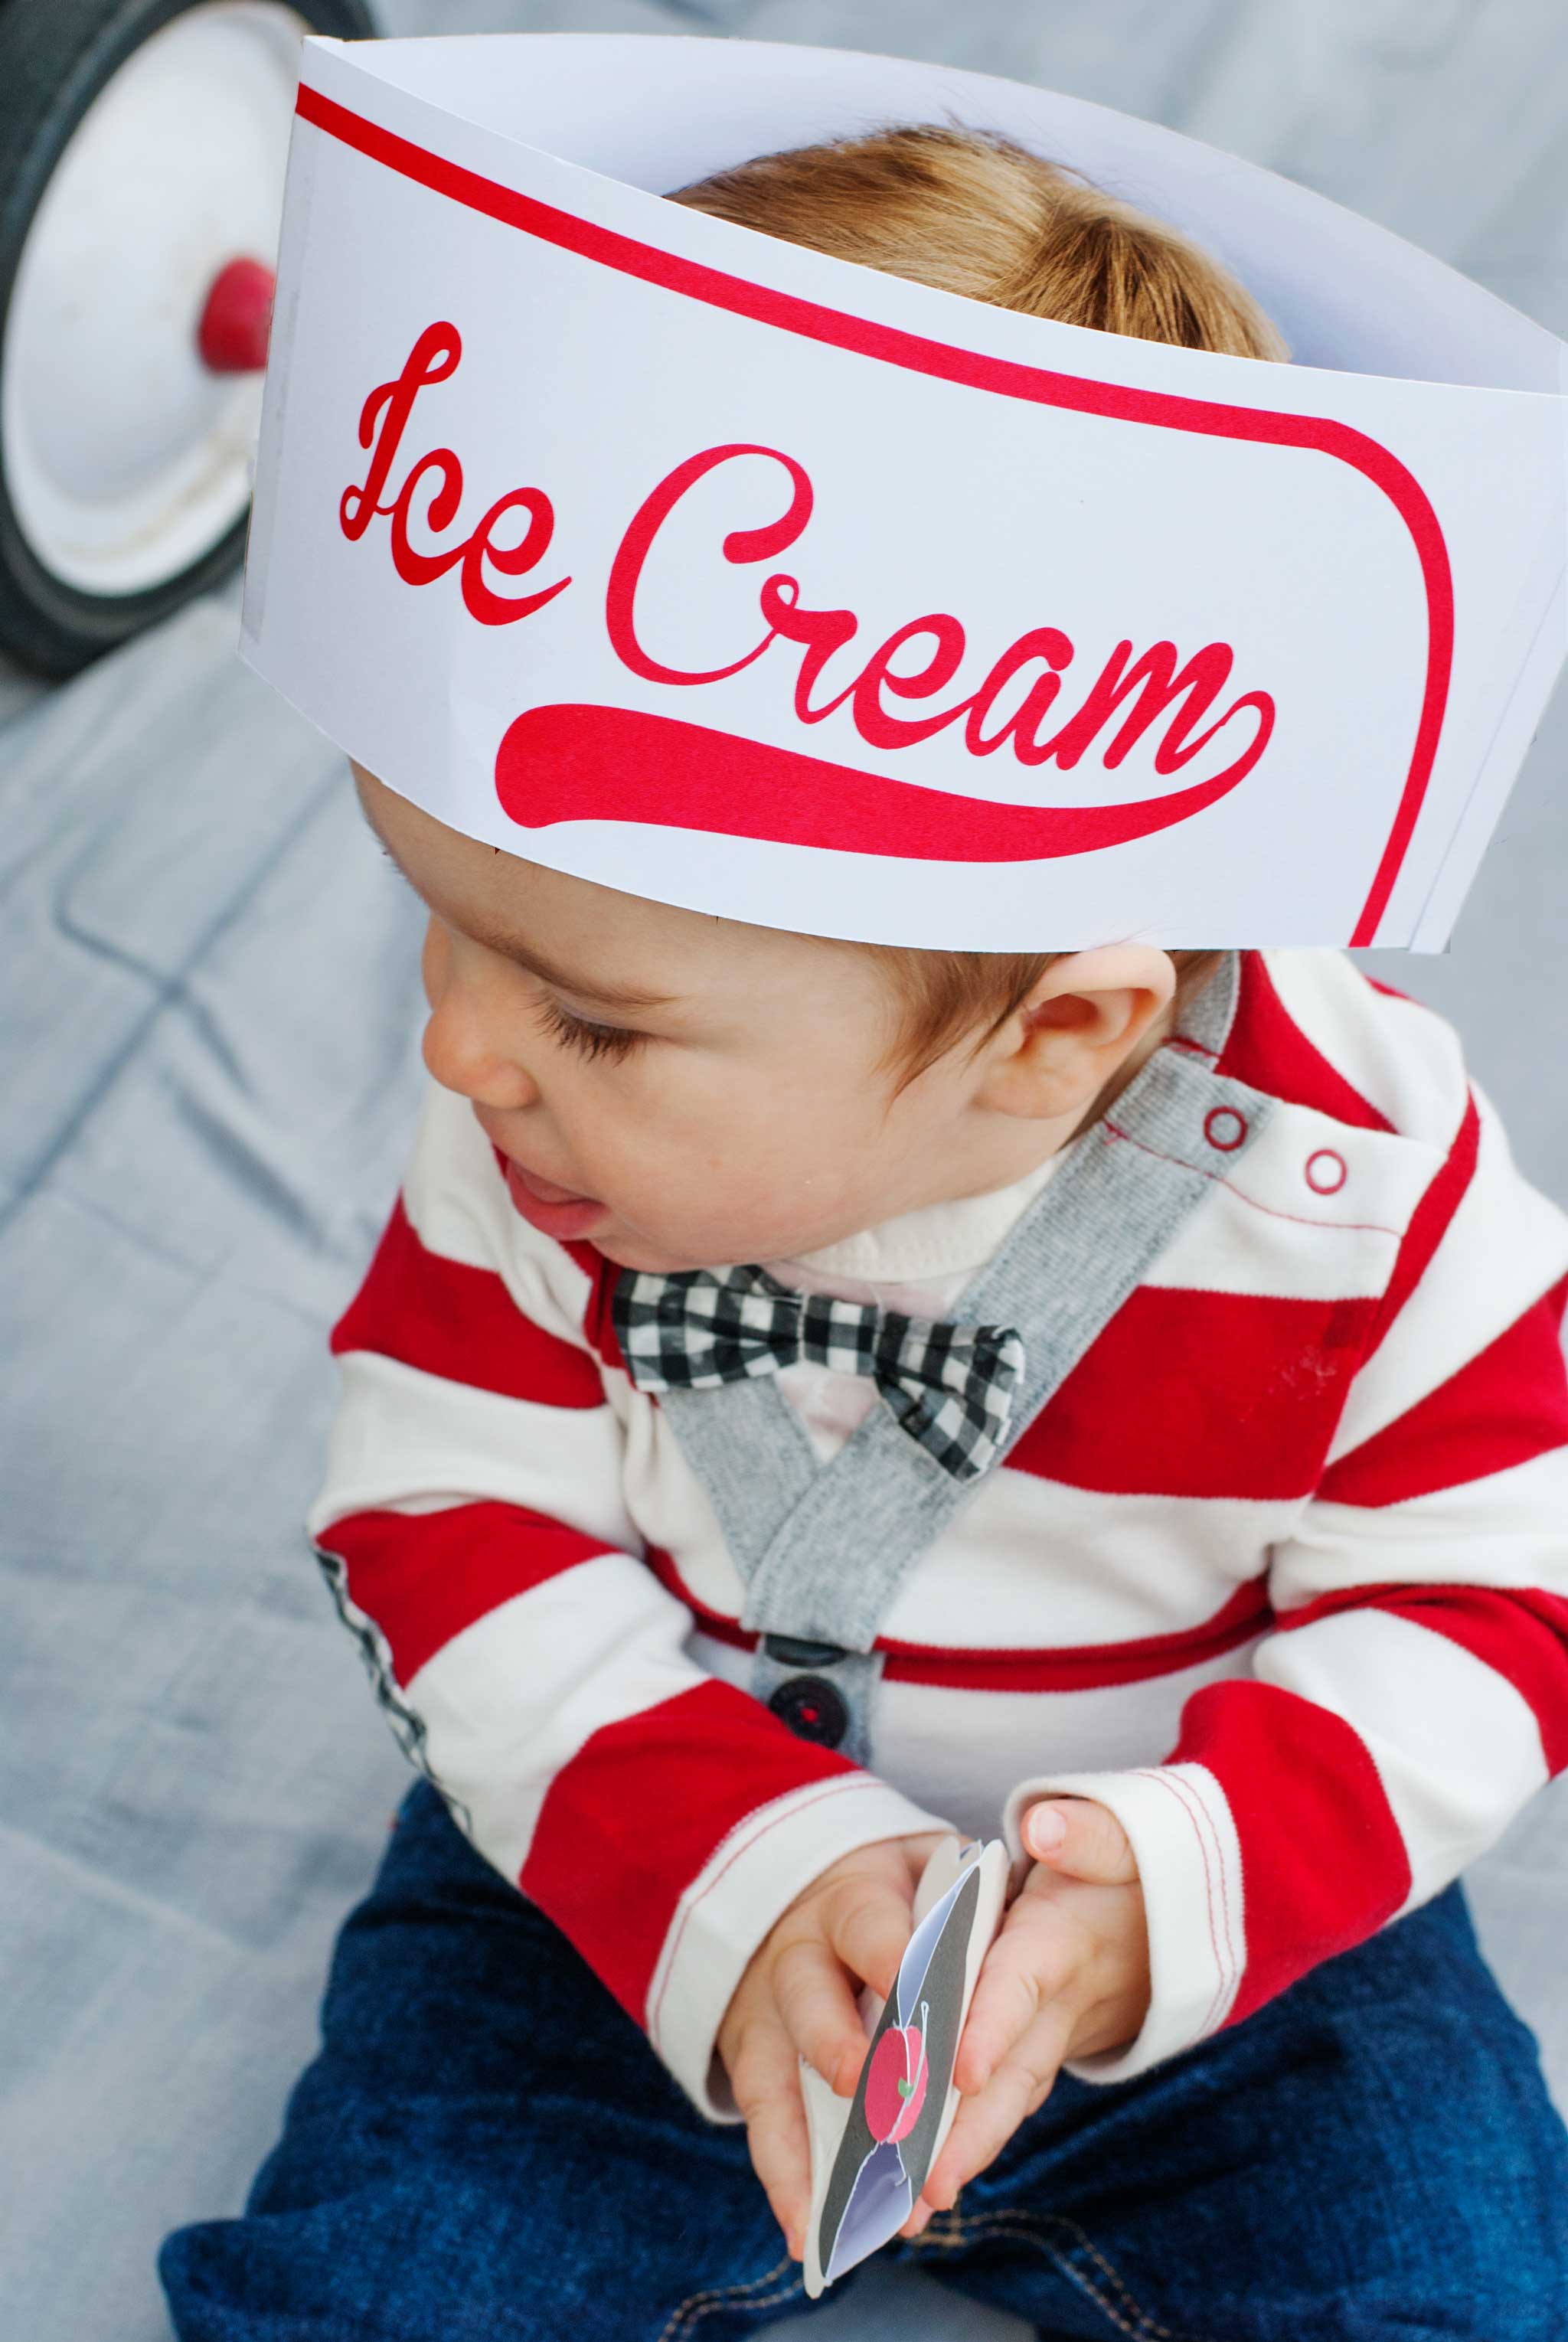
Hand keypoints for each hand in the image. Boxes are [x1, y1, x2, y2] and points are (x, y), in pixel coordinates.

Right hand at [716, 1828, 950, 2261]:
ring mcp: (767, 2013)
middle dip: (836, 2046)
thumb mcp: (925, 1877)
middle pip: (809, 1997)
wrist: (803, 1894)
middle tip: (870, 2095)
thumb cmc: (893, 1899)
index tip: (916, 1993)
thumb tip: (1017, 1939)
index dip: (890, 1958)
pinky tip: (805, 2235)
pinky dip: (784, 2181)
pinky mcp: (753, 2061)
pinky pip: (764, 2126)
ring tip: (832, 2213)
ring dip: (804, 2147)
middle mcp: (798, 1957)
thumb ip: (964, 1911)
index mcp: (852, 1903)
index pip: (869, 1925)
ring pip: (774, 2077)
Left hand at [898, 1796, 1148, 2238]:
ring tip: (910, 2207)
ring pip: (1007, 2101)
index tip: (962, 2069)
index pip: (1022, 1983)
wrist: (1170, 1914)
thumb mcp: (1118, 1837)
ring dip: (962, 2154)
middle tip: (923, 2184)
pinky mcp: (1038, 2051)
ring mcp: (1051, 2035)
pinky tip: (926, 2183)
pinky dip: (969, 2142)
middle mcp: (1059, 2002)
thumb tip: (1046, 1828)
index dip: (994, 2024)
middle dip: (971, 2129)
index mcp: (1063, 1941)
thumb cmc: (1127, 1868)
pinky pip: (1004, 2102)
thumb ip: (1086, 1832)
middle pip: (1013, 2070)